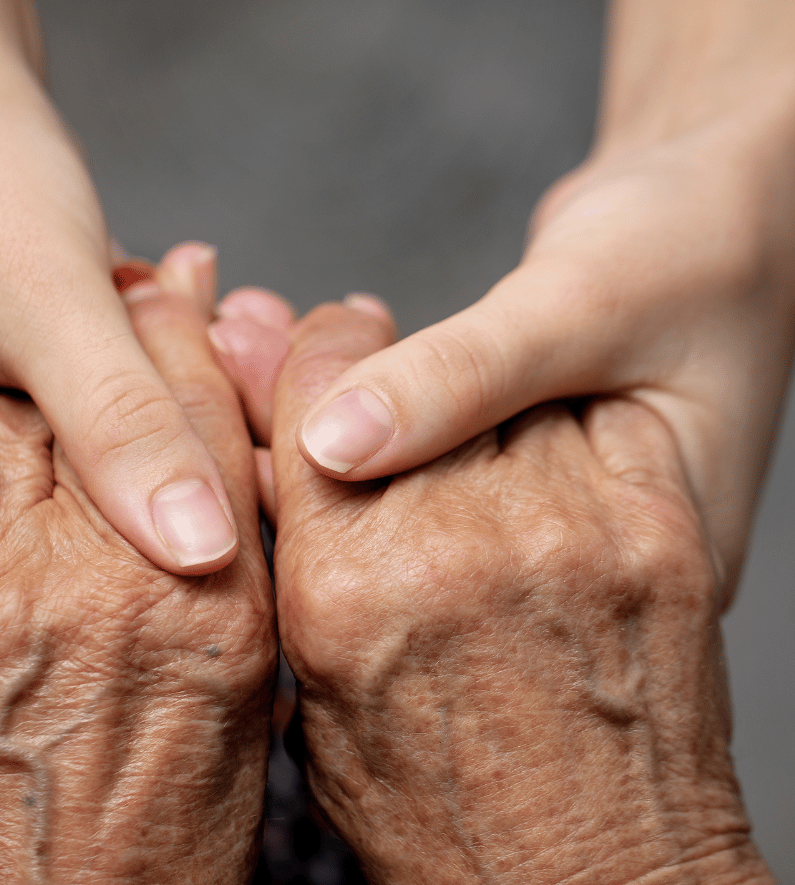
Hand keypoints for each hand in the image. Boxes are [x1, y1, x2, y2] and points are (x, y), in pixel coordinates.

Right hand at [0, 0, 236, 574]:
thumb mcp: (53, 303)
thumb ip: (123, 429)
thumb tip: (202, 552)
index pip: (0, 561)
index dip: (114, 522)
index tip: (202, 466)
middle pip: (24, 516)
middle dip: (122, 452)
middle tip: (208, 381)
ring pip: (43, 465)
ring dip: (121, 410)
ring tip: (178, 336)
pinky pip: (39, 420)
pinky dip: (101, 384)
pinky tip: (143, 331)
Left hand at [0, 254, 275, 884]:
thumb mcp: (241, 756)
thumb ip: (234, 623)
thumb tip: (226, 536)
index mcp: (218, 621)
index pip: (217, 434)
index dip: (211, 356)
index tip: (208, 309)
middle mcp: (114, 589)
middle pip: (125, 402)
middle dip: (140, 330)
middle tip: (151, 279)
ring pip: (27, 417)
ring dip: (47, 361)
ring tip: (60, 327)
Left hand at [267, 8, 794, 599]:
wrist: (721, 234)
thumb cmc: (693, 255)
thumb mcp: (591, 304)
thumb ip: (466, 376)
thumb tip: (330, 442)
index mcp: (617, 567)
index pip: (432, 555)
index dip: (316, 469)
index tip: (244, 364)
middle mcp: (550, 586)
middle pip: (381, 547)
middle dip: (282, 442)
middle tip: (226, 337)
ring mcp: (515, 555)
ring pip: (368, 513)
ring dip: (290, 421)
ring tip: (239, 330)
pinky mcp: (484, 512)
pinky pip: (383, 475)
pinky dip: (323, 412)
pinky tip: (273, 350)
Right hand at [270, 301, 794, 884]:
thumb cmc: (452, 849)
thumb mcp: (323, 727)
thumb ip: (297, 588)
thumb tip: (272, 488)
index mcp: (348, 594)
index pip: (313, 406)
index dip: (306, 361)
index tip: (311, 349)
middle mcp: (456, 544)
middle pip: (397, 379)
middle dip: (372, 368)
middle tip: (368, 371)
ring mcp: (569, 530)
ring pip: (499, 391)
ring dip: (469, 401)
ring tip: (459, 443)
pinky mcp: (658, 533)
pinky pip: (589, 425)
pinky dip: (556, 427)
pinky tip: (537, 467)